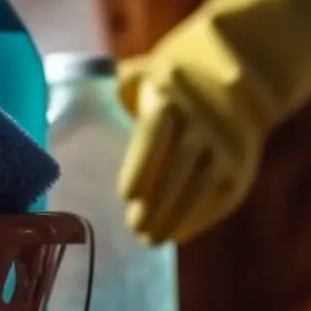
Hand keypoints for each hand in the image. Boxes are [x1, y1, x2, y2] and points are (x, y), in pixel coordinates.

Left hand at [116, 57, 262, 244]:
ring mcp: (226, 144)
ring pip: (202, 187)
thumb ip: (112, 93)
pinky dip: (200, 219)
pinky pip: (222, 197)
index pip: (155, 134)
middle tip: (134, 228)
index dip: (141, 166)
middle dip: (157, 203)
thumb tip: (68, 108)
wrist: (236, 71)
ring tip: (151, 239)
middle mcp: (202, 122)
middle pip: (178, 168)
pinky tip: (178, 233)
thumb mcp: (143, 73)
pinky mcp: (242, 163)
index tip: (125, 195)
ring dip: (177, 218)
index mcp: (169, 97)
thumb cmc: (169, 78)